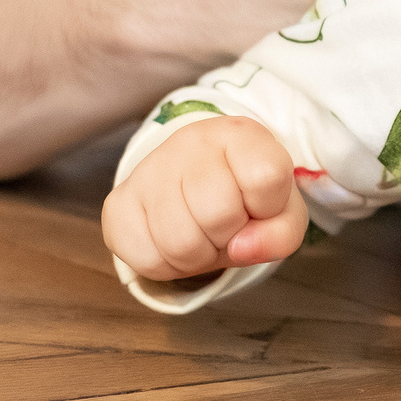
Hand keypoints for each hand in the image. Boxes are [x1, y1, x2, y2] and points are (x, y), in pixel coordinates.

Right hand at [103, 114, 308, 281]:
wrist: (197, 185)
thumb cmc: (246, 198)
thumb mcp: (281, 213)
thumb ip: (280, 234)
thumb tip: (241, 249)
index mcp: (240, 134)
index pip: (266, 176)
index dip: (268, 206)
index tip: (259, 201)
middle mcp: (190, 142)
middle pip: (218, 214)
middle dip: (230, 234)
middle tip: (227, 224)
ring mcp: (148, 170)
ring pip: (179, 242)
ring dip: (199, 256)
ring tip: (203, 234)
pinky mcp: (118, 203)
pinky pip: (147, 259)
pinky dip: (168, 266)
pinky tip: (174, 241)